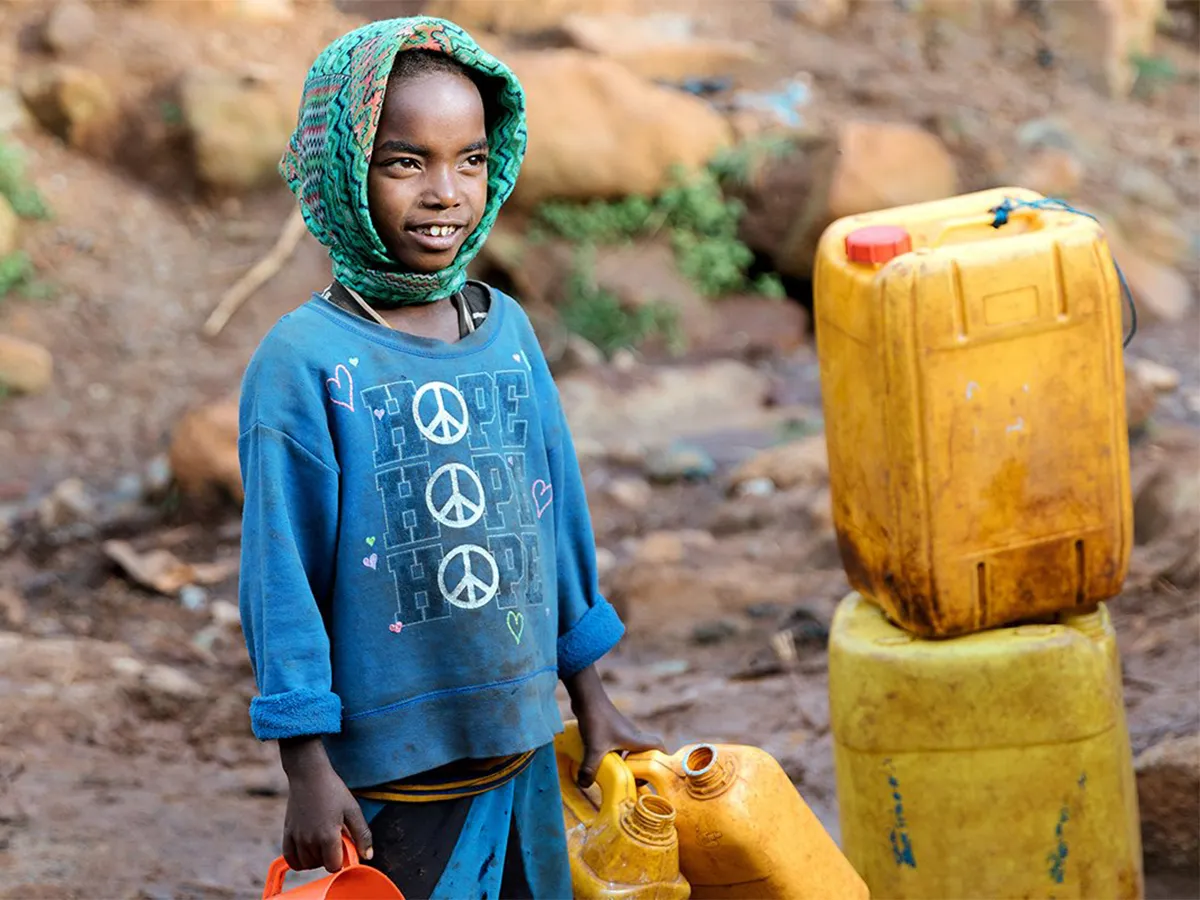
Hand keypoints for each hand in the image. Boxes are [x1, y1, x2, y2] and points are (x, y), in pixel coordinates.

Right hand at [279, 737, 372, 872]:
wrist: (309, 775)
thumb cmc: (334, 791)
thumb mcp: (353, 811)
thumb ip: (362, 835)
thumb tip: (368, 857)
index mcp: (327, 837)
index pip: (334, 867)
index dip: (342, 860)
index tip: (345, 847)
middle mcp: (309, 841)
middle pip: (320, 865)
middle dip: (330, 857)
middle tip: (335, 838)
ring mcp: (296, 838)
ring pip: (306, 864)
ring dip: (316, 858)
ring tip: (323, 840)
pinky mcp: (287, 833)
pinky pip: (290, 859)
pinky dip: (299, 860)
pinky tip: (308, 850)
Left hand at [564, 665, 664, 788]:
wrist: (587, 697)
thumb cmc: (597, 719)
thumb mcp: (594, 748)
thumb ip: (590, 768)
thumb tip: (585, 785)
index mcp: (636, 740)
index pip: (659, 747)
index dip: (661, 759)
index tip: (654, 774)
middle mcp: (633, 735)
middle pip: (645, 751)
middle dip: (641, 766)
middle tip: (632, 778)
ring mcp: (622, 731)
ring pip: (630, 749)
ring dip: (626, 760)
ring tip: (616, 773)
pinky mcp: (611, 729)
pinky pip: (618, 745)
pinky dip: (614, 754)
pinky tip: (601, 759)